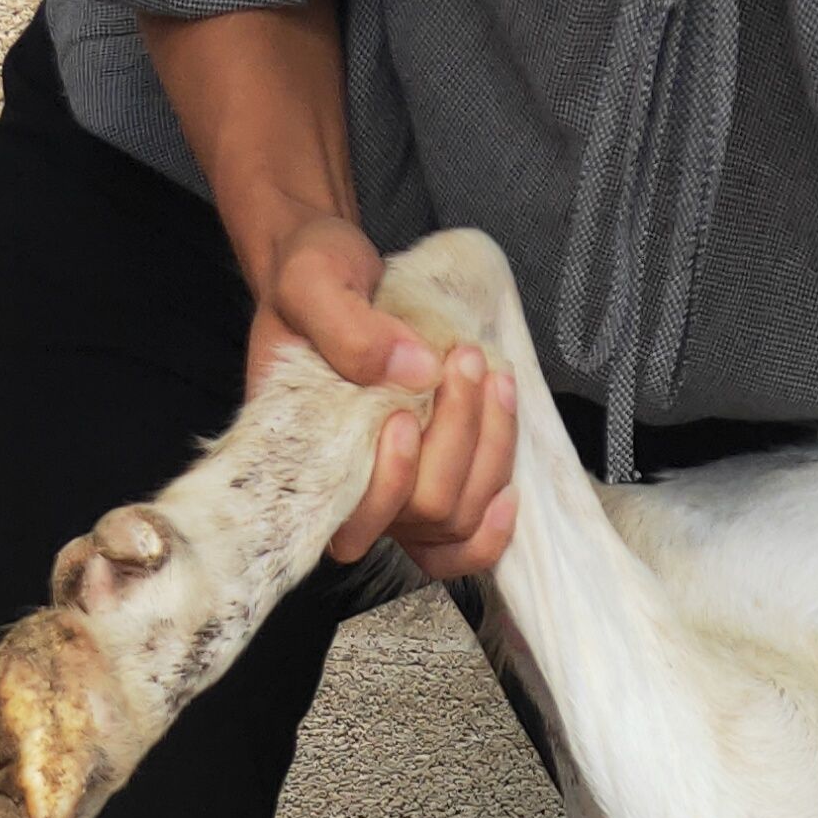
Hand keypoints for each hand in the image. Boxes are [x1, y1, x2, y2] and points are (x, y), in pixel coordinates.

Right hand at [252, 216, 517, 580]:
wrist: (337, 273)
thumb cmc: (313, 278)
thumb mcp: (313, 281)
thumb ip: (348, 328)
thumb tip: (417, 372)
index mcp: (306, 453)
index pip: (347, 521)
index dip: (388, 483)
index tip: (404, 416)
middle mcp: (349, 489)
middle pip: (420, 512)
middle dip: (456, 440)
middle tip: (466, 359)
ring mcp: (393, 495)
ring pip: (454, 519)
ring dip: (489, 453)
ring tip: (494, 379)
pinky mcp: (428, 486)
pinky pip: (464, 543)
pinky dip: (494, 528)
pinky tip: (512, 489)